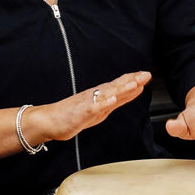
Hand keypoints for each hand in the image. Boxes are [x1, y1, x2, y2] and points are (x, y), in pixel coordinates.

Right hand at [29, 71, 151, 142]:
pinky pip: (93, 107)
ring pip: (107, 95)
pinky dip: (103, 103)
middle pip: (116, 87)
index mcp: (99, 96)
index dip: (133, 80)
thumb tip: (131, 91)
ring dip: (121, 89)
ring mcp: (88, 103)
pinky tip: (112, 100)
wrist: (49, 120)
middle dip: (131, 81)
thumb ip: (114, 101)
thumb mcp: (98, 109)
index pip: (119, 86)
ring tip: (134, 84)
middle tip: (145, 74)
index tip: (146, 74)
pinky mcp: (80, 113)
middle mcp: (95, 96)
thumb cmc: (72, 115)